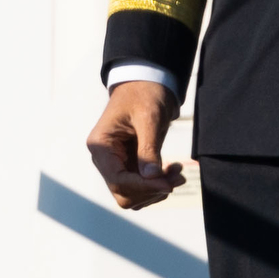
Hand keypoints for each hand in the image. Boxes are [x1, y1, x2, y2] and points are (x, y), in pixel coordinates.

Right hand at [87, 81, 186, 210]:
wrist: (148, 83)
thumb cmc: (144, 94)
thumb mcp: (148, 117)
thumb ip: (148, 148)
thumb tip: (151, 176)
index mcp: (101, 146)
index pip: (117, 179)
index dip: (143, 186)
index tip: (167, 184)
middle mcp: (105, 159)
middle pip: (124, 193)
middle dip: (151, 190)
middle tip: (176, 178)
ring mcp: (117, 164)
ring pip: (134, 194)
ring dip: (158, 189)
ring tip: (177, 172)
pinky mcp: (131, 165)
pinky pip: (143, 186)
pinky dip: (160, 184)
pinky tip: (173, 170)